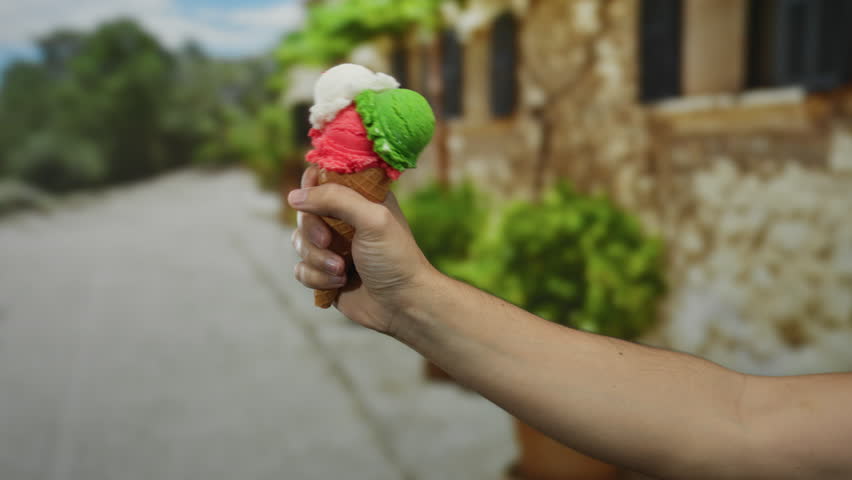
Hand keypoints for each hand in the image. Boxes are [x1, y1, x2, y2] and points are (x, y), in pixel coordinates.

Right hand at [288, 166, 434, 333]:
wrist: (402, 305)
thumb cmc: (395, 258)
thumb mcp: (372, 219)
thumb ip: (335, 199)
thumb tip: (294, 197)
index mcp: (360, 198)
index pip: (324, 178)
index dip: (312, 186)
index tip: (312, 199)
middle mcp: (344, 219)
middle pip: (304, 211)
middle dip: (312, 230)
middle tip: (329, 242)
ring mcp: (333, 246)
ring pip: (298, 242)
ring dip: (317, 258)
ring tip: (342, 270)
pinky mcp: (324, 272)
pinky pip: (300, 268)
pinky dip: (316, 277)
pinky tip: (338, 283)